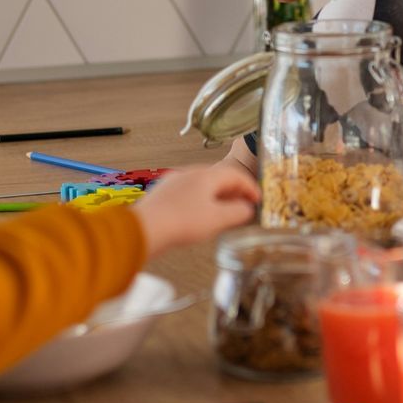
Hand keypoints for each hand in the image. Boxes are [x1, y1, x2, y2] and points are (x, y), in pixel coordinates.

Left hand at [134, 164, 258, 257]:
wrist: (144, 229)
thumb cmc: (182, 222)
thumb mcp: (217, 219)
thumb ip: (237, 212)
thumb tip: (247, 208)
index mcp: (206, 175)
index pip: (235, 174)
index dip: (250, 187)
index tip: (258, 199)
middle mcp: (189, 173)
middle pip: (218, 177)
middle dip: (233, 191)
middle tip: (243, 205)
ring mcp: (174, 182)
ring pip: (202, 185)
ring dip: (217, 196)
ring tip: (224, 212)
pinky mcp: (163, 194)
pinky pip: (188, 193)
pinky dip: (201, 201)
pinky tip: (199, 216)